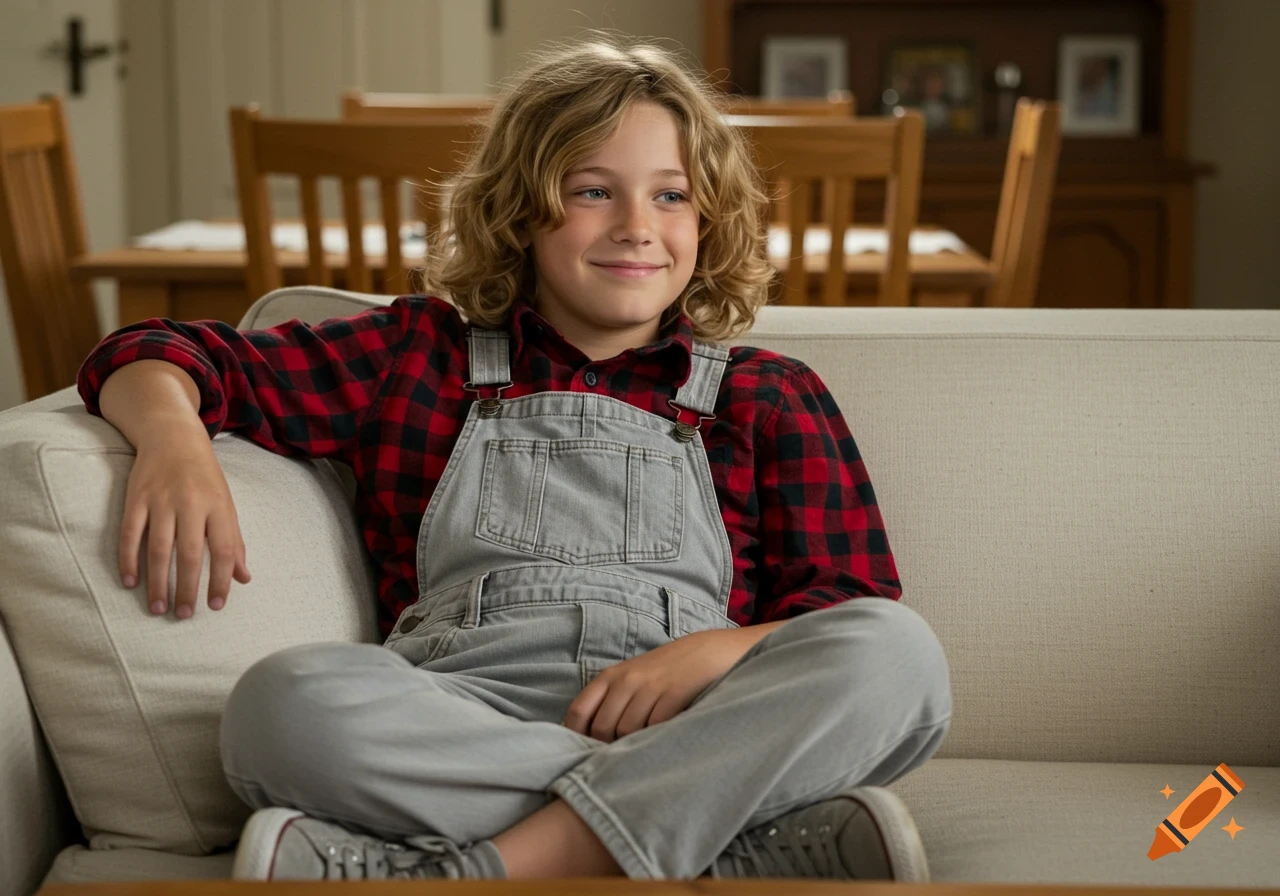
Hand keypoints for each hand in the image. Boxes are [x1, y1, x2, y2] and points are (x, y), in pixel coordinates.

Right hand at [119, 429, 250, 618]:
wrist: (173, 437)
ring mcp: (161, 500)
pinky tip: (130, 581)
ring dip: (158, 581)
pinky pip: (130, 533)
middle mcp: (192, 503)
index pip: (224, 549)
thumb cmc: (205, 477)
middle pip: (190, 553)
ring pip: (159, 548)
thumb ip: (234, 541)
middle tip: (183, 615)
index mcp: (219, 506)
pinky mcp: (136, 498)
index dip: (221, 580)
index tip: (216, 605)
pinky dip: (128, 559)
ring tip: (158, 607)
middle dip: (187, 588)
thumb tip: (243, 578)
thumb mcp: (226, 504)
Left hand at [563, 627, 760, 742]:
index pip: (579, 711)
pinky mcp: (676, 693)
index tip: (582, 754)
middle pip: (602, 727)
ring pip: (628, 730)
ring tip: (645, 748)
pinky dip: (656, 738)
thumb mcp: (632, 679)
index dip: (575, 737)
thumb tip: (587, 741)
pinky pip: (656, 726)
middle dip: (607, 747)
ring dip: (634, 745)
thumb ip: (610, 703)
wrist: (708, 652)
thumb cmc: (666, 673)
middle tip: (622, 757)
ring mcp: (651, 686)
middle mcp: (627, 679)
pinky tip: (663, 740)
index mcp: (610, 676)